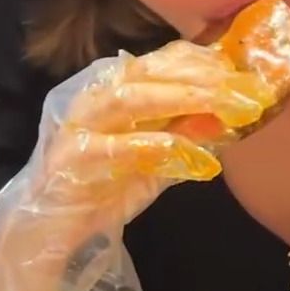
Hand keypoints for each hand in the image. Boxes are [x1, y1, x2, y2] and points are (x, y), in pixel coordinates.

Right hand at [0, 41, 257, 290]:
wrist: (51, 229)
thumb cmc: (104, 189)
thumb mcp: (156, 162)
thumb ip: (187, 140)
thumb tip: (230, 121)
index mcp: (111, 93)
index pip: (156, 62)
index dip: (197, 61)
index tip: (236, 67)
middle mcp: (93, 99)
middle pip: (146, 72)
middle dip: (196, 76)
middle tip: (238, 85)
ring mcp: (80, 126)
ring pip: (128, 99)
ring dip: (177, 97)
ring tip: (218, 103)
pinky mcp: (72, 158)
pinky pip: (116, 146)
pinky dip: (153, 144)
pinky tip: (186, 146)